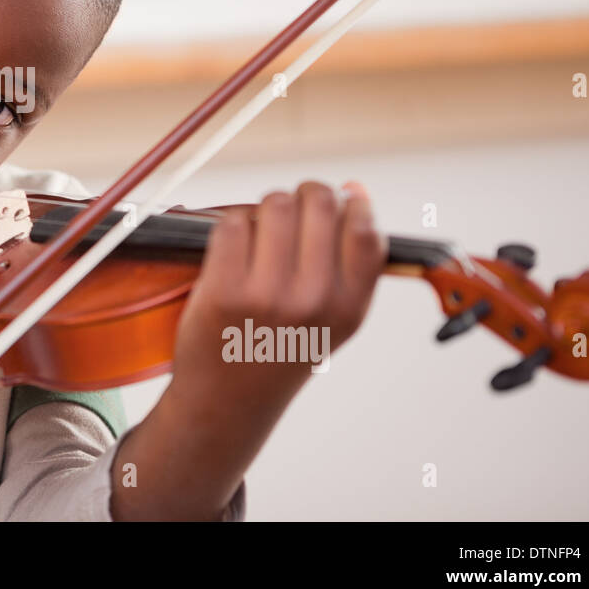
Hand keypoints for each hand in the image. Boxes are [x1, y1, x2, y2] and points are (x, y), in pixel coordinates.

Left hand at [172, 179, 386, 405]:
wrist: (228, 400)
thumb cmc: (282, 347)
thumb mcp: (335, 319)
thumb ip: (353, 260)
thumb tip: (355, 188)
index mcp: (349, 307)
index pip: (365, 230)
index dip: (352, 203)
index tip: (338, 202)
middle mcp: (314, 301)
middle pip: (318, 202)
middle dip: (303, 196)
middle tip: (289, 214)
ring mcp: (268, 295)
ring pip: (273, 205)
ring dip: (264, 209)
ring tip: (260, 235)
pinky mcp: (224, 290)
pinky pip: (232, 223)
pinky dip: (231, 226)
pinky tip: (233, 250)